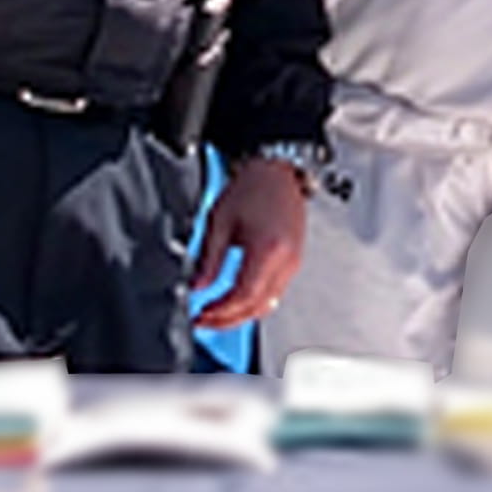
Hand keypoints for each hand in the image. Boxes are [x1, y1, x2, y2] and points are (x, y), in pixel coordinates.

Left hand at [191, 158, 308, 328]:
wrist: (276, 170)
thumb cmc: (251, 187)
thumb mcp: (219, 222)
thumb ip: (207, 260)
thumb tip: (196, 287)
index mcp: (267, 250)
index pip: (243, 297)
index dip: (220, 312)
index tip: (201, 316)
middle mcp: (286, 261)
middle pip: (258, 307)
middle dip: (228, 320)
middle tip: (205, 322)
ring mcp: (294, 263)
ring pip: (269, 304)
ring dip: (242, 314)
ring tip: (217, 314)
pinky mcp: (294, 261)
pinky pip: (275, 292)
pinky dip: (255, 302)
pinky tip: (237, 300)